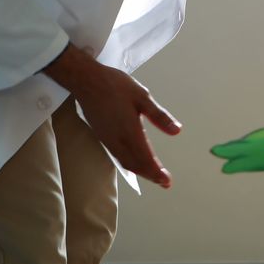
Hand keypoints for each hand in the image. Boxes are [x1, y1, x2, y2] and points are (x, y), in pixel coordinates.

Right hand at [44, 45, 181, 187]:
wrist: (86, 81)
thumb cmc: (115, 86)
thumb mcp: (142, 97)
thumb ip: (159, 116)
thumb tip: (177, 131)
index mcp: (130, 131)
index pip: (146, 158)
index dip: (157, 172)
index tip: (167, 181)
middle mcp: (118, 140)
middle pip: (135, 165)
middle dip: (150, 175)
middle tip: (164, 182)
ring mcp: (108, 140)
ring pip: (126, 162)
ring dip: (140, 171)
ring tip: (152, 174)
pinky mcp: (102, 136)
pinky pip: (118, 157)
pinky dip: (129, 164)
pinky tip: (134, 161)